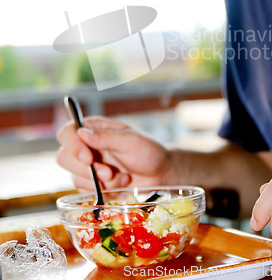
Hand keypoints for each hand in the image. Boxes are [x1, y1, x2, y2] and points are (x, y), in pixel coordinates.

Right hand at [56, 117, 172, 190]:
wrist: (160, 174)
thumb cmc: (147, 151)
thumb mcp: (130, 141)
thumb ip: (106, 137)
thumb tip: (81, 132)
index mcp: (94, 128)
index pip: (67, 132)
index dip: (72, 145)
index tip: (88, 158)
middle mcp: (86, 146)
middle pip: (64, 157)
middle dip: (85, 169)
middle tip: (109, 173)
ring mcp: (87, 166)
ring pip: (74, 176)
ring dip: (98, 181)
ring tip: (121, 177)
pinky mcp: (91, 184)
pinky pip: (84, 190)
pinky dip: (103, 190)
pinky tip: (120, 183)